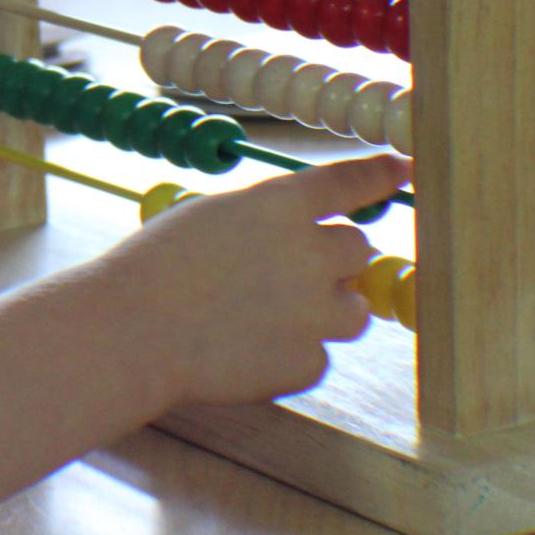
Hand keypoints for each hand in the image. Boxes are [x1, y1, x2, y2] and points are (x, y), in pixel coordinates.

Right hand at [124, 153, 411, 405]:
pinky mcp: (308, 363)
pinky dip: (290, 356)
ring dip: (324, 310)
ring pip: (352, 309)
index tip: (402, 171)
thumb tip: (306, 237)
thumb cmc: (155, 268)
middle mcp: (312, 252)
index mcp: (282, 204)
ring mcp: (316, 312)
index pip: (351, 181)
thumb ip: (267, 219)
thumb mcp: (212, 216)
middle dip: (333, 261)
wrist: (132, 332)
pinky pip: (318, 356)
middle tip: (291, 275)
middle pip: (358, 249)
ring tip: (265, 318)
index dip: (380, 176)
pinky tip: (243, 351)